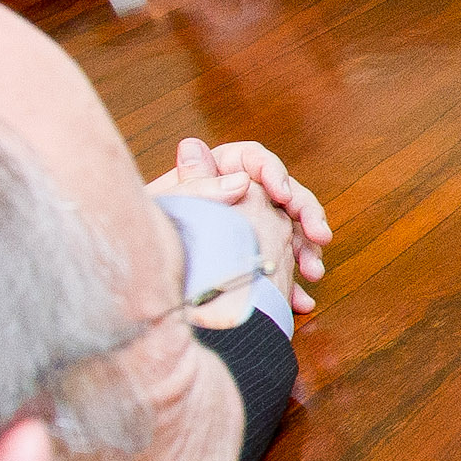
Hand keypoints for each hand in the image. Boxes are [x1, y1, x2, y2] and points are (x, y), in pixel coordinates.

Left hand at [147, 136, 308, 319]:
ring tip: (313, 272)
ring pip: (291, 230)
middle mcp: (239, 196)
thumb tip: (240, 178)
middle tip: (319, 234)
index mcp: (218, 172)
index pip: (254, 160)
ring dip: (307, 250)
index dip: (274, 173)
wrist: (141, 273)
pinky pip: (280, 267)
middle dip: (306, 214)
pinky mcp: (252, 257)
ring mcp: (250, 227)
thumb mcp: (170, 207)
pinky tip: (300, 300)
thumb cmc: (146, 233)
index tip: (281, 195)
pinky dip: (291, 285)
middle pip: (284, 194)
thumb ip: (200, 187)